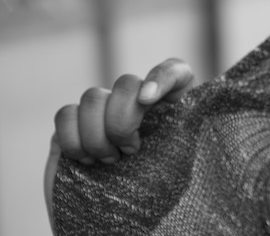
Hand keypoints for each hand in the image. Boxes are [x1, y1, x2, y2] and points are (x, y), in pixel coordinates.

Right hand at [44, 58, 194, 224]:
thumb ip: (181, 138)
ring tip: (110, 162)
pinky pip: (66, 114)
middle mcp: (136, 103)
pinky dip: (73, 140)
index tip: (149, 99)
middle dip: (123, 120)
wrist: (115, 226)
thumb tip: (179, 110)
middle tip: (131, 152)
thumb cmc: (154, 200)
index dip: (162, 76)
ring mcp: (102, 112)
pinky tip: (85, 161)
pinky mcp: (71, 125)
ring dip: (99, 135)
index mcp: (171, 109)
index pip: (174, 72)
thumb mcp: (179, 170)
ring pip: (93, 96)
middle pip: (126, 82)